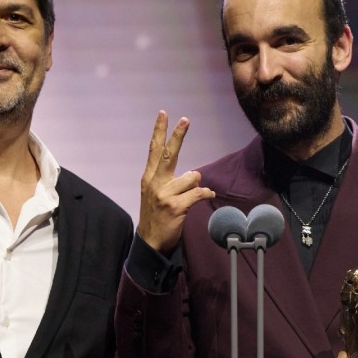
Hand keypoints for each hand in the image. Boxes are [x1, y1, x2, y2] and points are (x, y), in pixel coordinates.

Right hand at [138, 111, 214, 252]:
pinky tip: (208, 195)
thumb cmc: (156, 216)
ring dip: (195, 185)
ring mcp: (164, 195)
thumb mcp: (155, 194)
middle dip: (178, 136)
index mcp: (148, 178)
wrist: (150, 243)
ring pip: (191, 177)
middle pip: (169, 154)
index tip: (164, 114)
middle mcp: (154, 183)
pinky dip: (205, 193)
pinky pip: (198, 193)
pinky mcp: (175, 207)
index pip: (154, 149)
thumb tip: (194, 173)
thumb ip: (170, 180)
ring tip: (187, 197)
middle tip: (185, 119)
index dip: (160, 131)